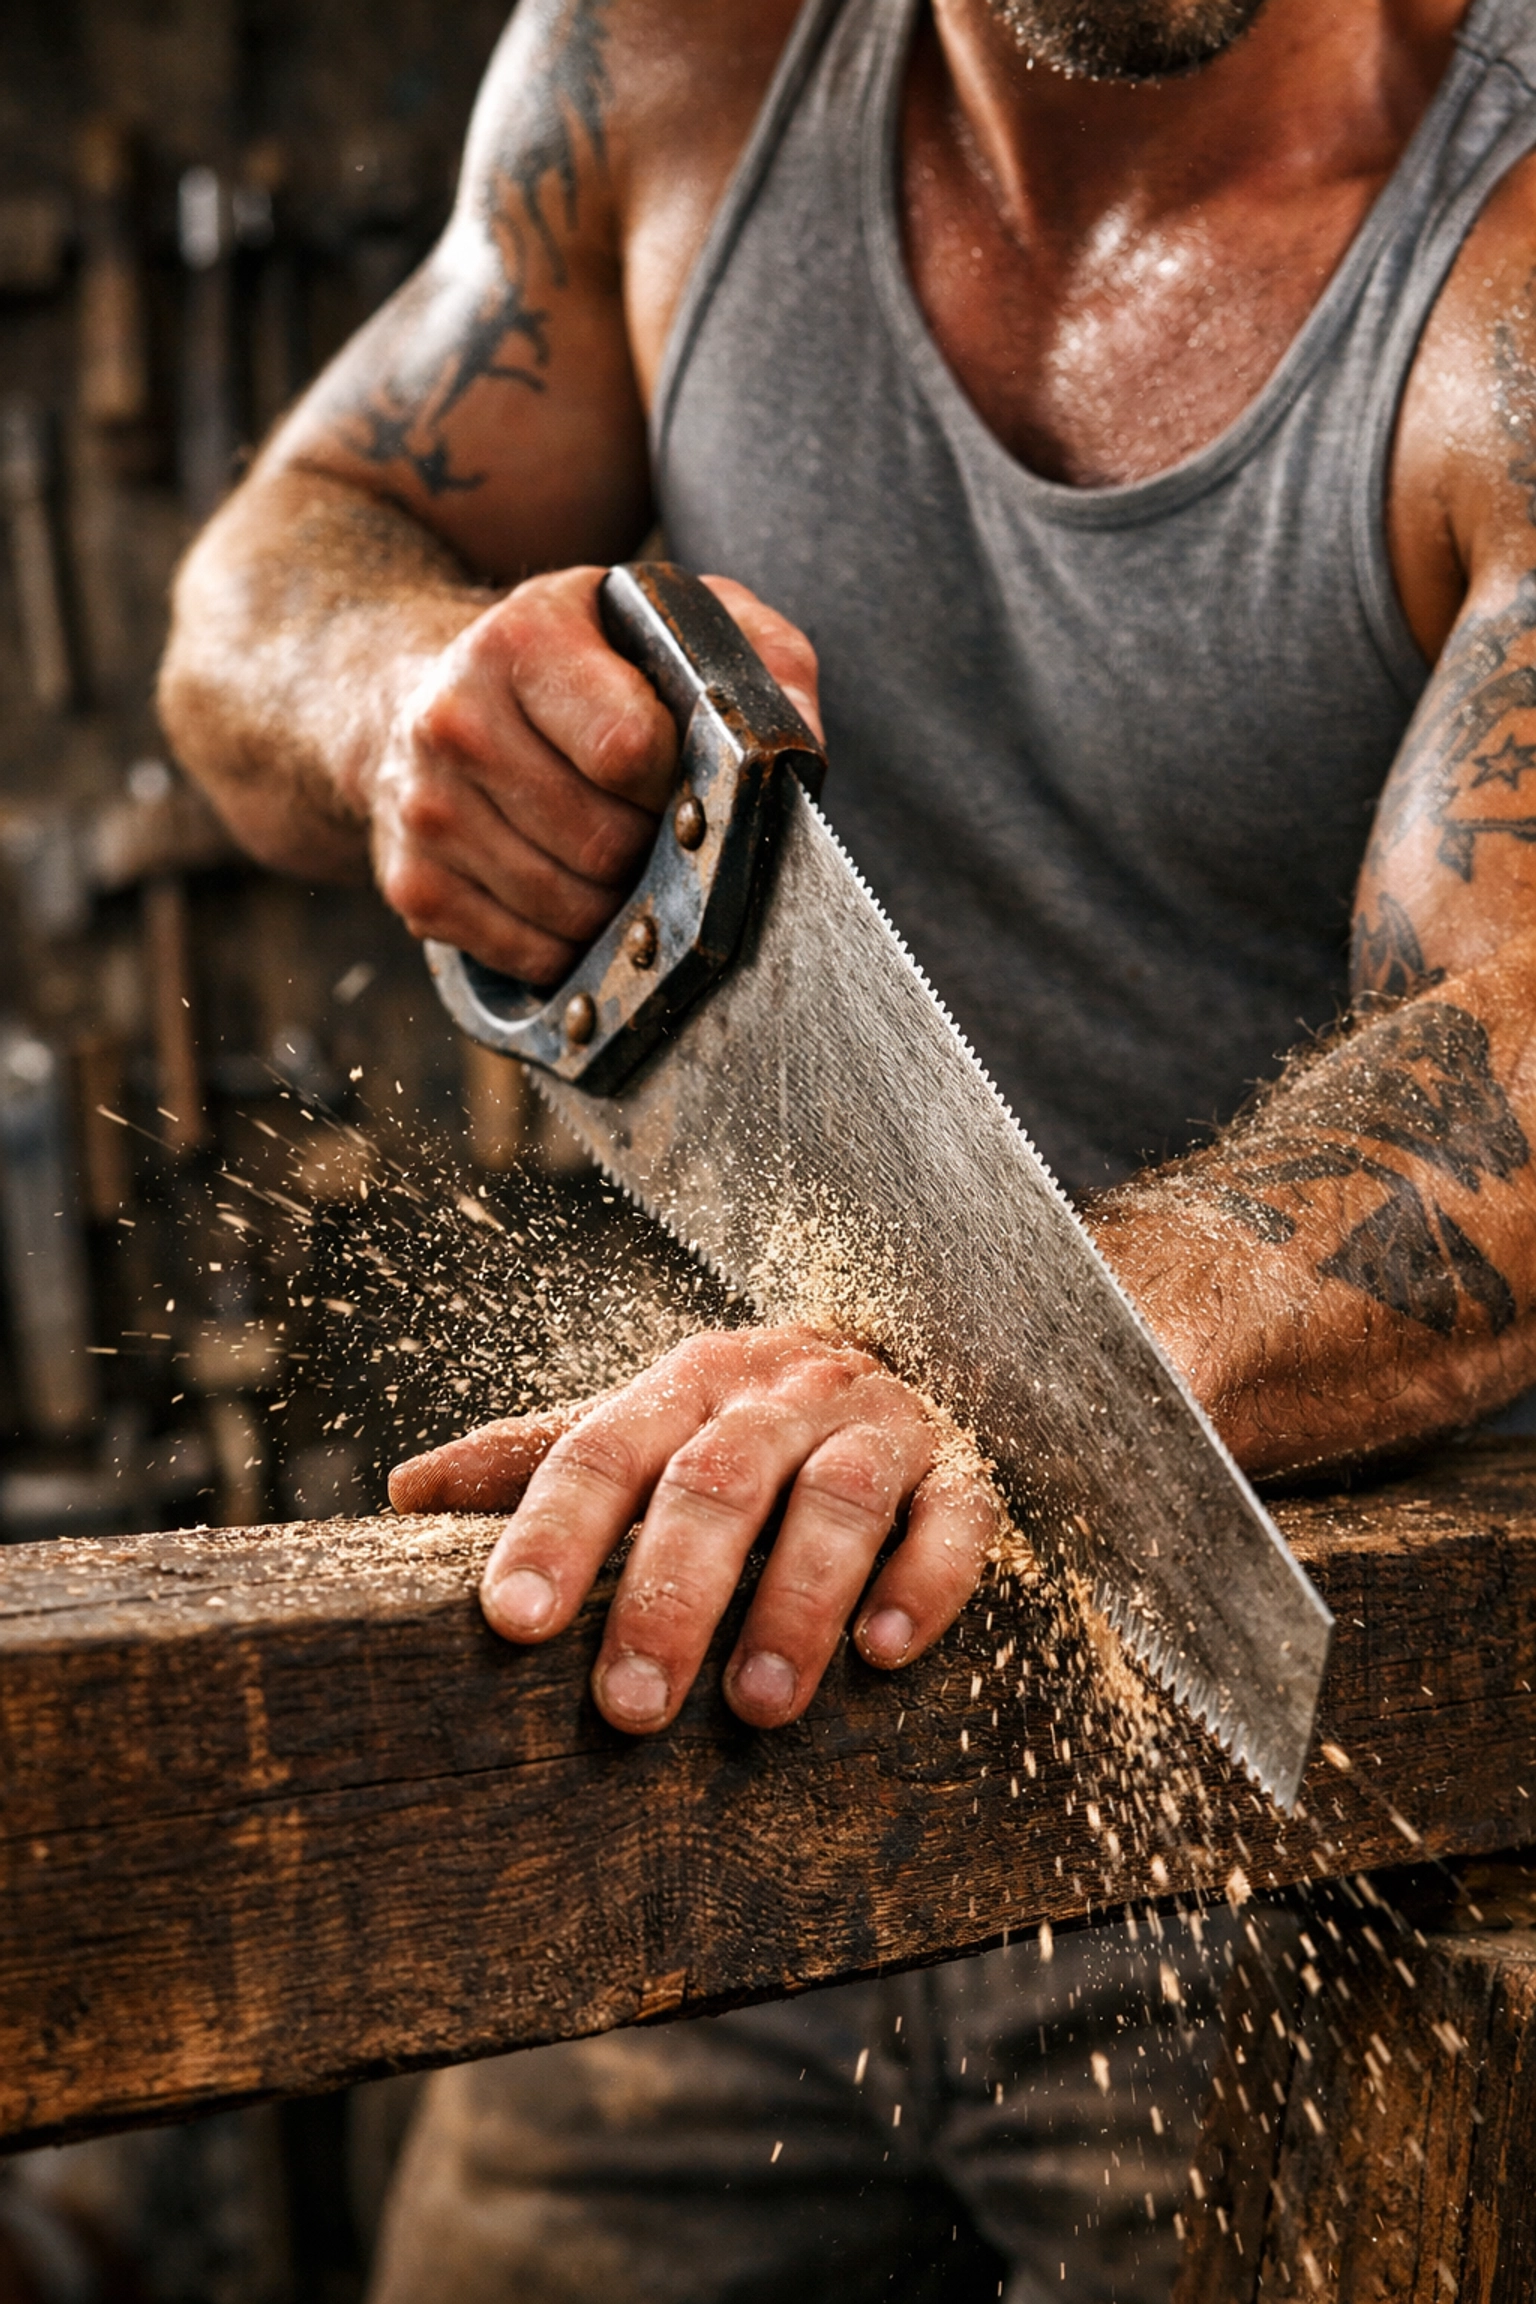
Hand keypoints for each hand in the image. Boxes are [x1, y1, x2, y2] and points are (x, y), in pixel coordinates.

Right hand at [368, 565, 820, 984]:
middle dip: (652, 849)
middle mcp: (455, 722)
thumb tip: (798, 743)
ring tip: (616, 858)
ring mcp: (426, 810)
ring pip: (570, 910)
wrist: (419, 693)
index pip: (629, 751)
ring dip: (617, 903)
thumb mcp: (662, 620)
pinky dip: (570, 943)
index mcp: (521, 641)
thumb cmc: (573, 663)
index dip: (677, 782)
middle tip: (654, 826)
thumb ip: (755, 653)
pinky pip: (528, 953)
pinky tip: (569, 892)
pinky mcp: (415, 885)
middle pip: (603, 845)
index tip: (680, 775)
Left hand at [388, 1326, 998, 1731]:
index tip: (512, 1621)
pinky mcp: (962, 1470)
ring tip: (755, 1708)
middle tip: (629, 1706)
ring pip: (837, 1499)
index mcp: (687, 1384)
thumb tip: (403, 1492)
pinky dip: (924, 1582)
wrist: (905, 1358)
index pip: (605, 1450)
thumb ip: (537, 1461)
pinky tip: (886, 1653)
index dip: (556, 1532)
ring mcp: (878, 1426)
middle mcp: (781, 1394)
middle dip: (672, 1595)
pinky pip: (953, 1517)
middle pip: (718, 1481)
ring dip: (794, 1603)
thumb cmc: (742, 1426)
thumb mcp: (643, 1430)